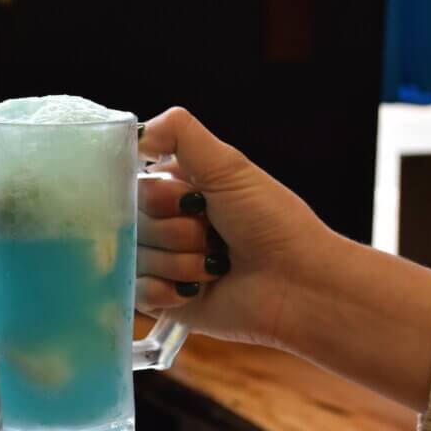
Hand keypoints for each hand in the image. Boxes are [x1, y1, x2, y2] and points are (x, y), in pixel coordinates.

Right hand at [135, 107, 331, 347]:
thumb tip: (137, 130)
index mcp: (177, 190)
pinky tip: (197, 290)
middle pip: (132, 224)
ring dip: (182, 262)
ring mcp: (162, 262)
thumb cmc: (272, 222)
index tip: (192, 201)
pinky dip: (169, 290)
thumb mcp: (229, 167)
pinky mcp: (162, 300)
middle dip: (176, 232)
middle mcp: (165, 224)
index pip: (132, 187)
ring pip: (137, 258)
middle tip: (215, 236)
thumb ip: (180, 135)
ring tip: (217, 266)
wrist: (298, 285)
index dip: (157, 197)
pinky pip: (137, 291)